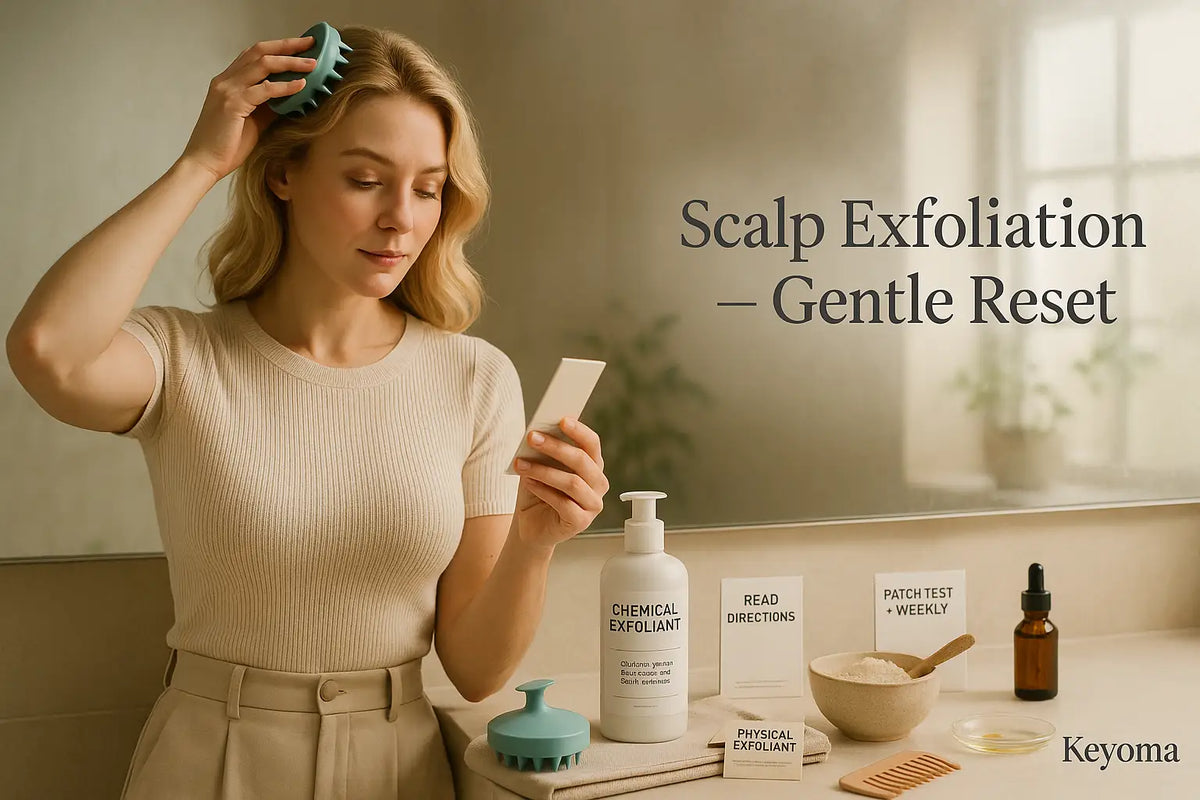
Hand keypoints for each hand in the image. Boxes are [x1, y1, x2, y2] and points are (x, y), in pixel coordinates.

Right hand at [179, 36, 318, 181]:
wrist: (204, 163)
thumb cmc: (227, 145)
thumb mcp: (254, 120)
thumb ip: (269, 105)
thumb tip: (293, 96)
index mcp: (227, 81)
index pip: (254, 54)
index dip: (278, 47)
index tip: (301, 46)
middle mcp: (226, 80)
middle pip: (260, 51)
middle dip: (287, 45)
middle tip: (311, 44)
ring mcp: (227, 90)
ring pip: (263, 64)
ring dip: (290, 62)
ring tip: (313, 64)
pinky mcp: (233, 104)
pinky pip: (264, 89)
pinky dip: (285, 86)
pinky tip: (302, 85)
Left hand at [512, 418, 608, 551]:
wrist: (530, 525)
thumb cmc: (537, 491)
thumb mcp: (540, 466)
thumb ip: (545, 451)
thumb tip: (539, 431)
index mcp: (592, 465)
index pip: (592, 443)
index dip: (579, 430)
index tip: (561, 419)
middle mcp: (598, 483)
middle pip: (582, 460)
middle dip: (555, 447)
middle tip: (532, 438)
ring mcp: (593, 504)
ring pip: (572, 482)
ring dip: (543, 470)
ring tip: (521, 464)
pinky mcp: (581, 522)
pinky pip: (564, 504)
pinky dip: (543, 491)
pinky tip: (528, 483)